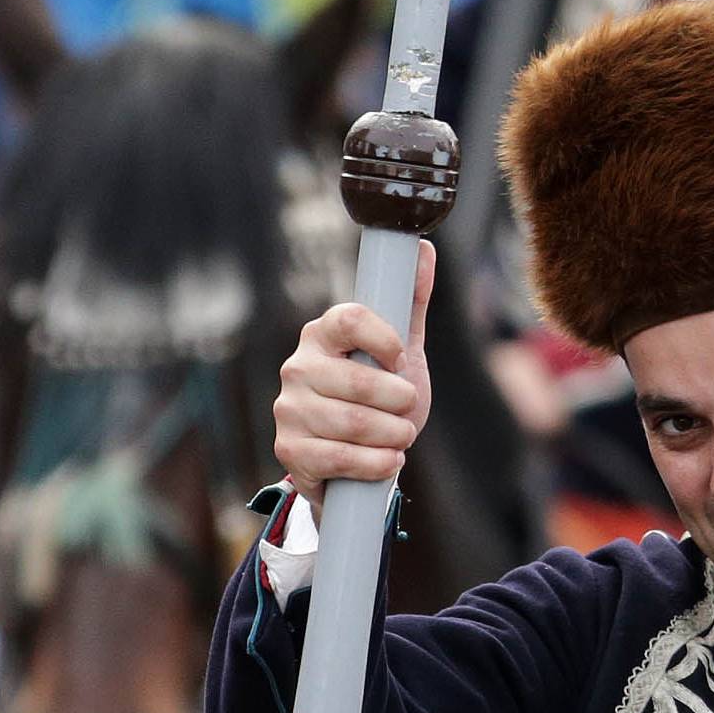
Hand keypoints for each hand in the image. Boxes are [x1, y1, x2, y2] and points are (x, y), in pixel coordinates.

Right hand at [273, 244, 434, 512]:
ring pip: (352, 423)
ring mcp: (289, 409)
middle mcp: (297, 367)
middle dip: (398, 402)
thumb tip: (424, 249)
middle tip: (408, 410)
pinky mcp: (289, 449)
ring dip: (392, 435)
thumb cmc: (378, 398)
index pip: (349, 319)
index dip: (383, 339)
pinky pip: (340, 458)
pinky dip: (377, 463)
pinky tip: (388, 461)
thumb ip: (410, 302)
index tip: (401, 359)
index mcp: (321, 334)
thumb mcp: (399, 352)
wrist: (354, 460)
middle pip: (357, 382)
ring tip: (401, 436)